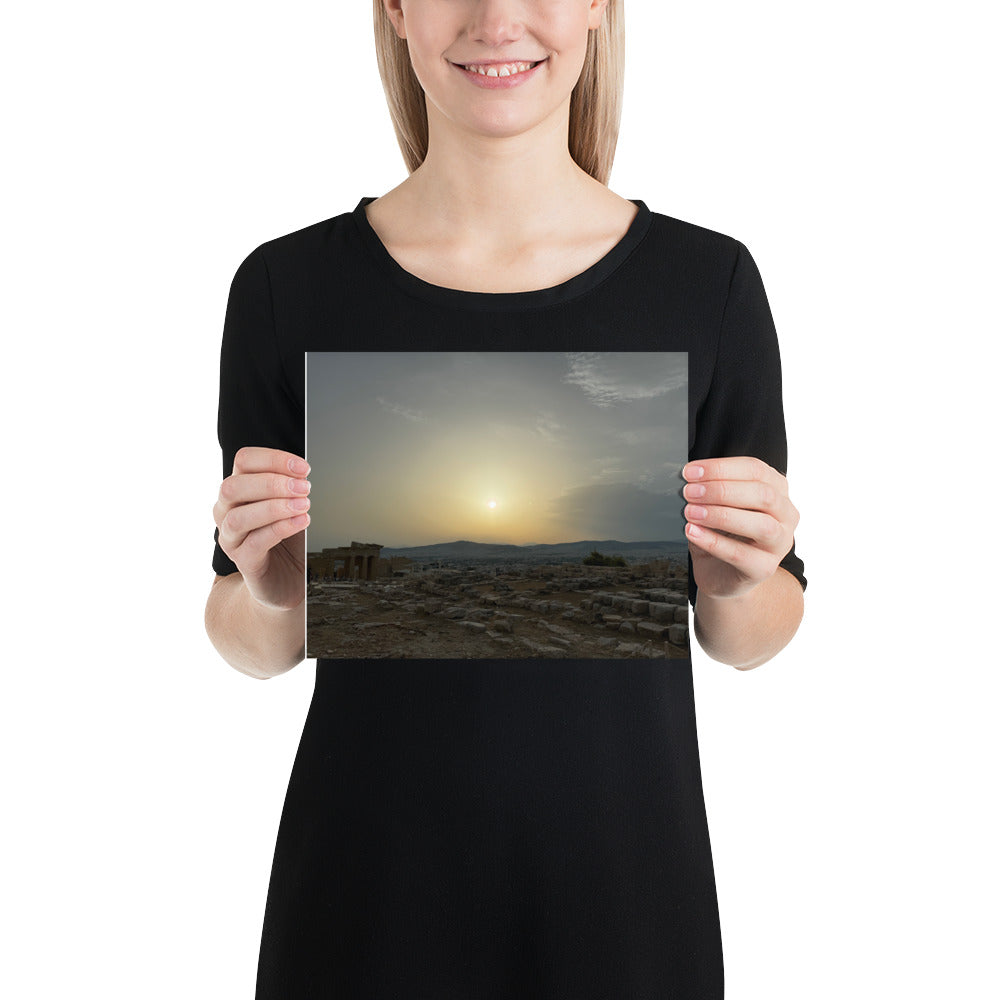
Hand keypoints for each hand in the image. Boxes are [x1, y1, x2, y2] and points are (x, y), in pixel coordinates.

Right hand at [213, 447, 310, 610]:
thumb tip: (305, 473)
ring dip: (275, 507)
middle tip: (305, 487)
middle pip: (234, 486)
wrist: (287, 579)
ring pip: (238, 517)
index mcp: (239, 489)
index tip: (303, 467)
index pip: (244, 461)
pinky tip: (302, 522)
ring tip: (304, 505)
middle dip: (272, 483)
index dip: (274, 459)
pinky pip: (255, 543)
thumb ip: (293, 487)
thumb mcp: (292, 505)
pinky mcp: (243, 561)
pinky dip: (280, 528)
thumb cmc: (288, 537)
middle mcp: (227, 510)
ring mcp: (231, 538)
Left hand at [682, 457, 798, 599]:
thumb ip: (711, 491)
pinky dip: (713, 541)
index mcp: (777, 491)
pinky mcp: (764, 568)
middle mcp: (785, 515)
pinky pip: (740, 554)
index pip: (755, 469)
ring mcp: (779, 543)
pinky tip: (692, 532)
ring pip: (761, 525)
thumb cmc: (723, 534)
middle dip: (721, 490)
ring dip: (721, 515)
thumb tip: (688, 479)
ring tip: (691, 513)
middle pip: (762, 494)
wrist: (722, 575)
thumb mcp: (717, 506)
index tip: (690, 472)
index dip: (721, 468)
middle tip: (689, 492)